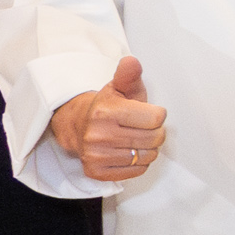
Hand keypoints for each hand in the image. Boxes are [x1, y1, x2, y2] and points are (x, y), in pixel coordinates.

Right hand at [50, 56, 166, 183]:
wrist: (78, 125)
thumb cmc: (107, 106)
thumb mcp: (119, 87)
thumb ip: (129, 75)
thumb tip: (131, 62)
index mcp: (105, 111)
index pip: (157, 118)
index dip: (156, 114)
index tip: (144, 112)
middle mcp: (98, 135)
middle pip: (155, 138)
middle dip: (154, 131)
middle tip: (140, 126)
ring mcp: (96, 156)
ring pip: (148, 156)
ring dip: (147, 148)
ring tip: (133, 138)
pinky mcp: (96, 172)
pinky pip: (137, 170)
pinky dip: (138, 162)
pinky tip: (126, 151)